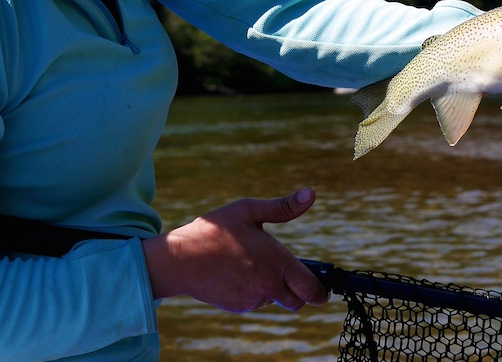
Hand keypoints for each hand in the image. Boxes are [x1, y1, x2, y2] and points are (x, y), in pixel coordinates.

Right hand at [142, 187, 328, 312]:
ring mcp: (253, 299)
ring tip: (252, 263)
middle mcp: (268, 285)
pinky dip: (253, 290)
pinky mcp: (238, 306)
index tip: (322, 285)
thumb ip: (283, 207)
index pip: (312, 289)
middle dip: (300, 292)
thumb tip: (310, 194)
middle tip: (291, 274)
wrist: (180, 259)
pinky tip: (238, 272)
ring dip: (273, 287)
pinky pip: (255, 301)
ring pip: (274, 299)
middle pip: (298, 302)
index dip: (320, 290)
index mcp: (277, 261)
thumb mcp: (248, 211)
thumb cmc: (215, 230)